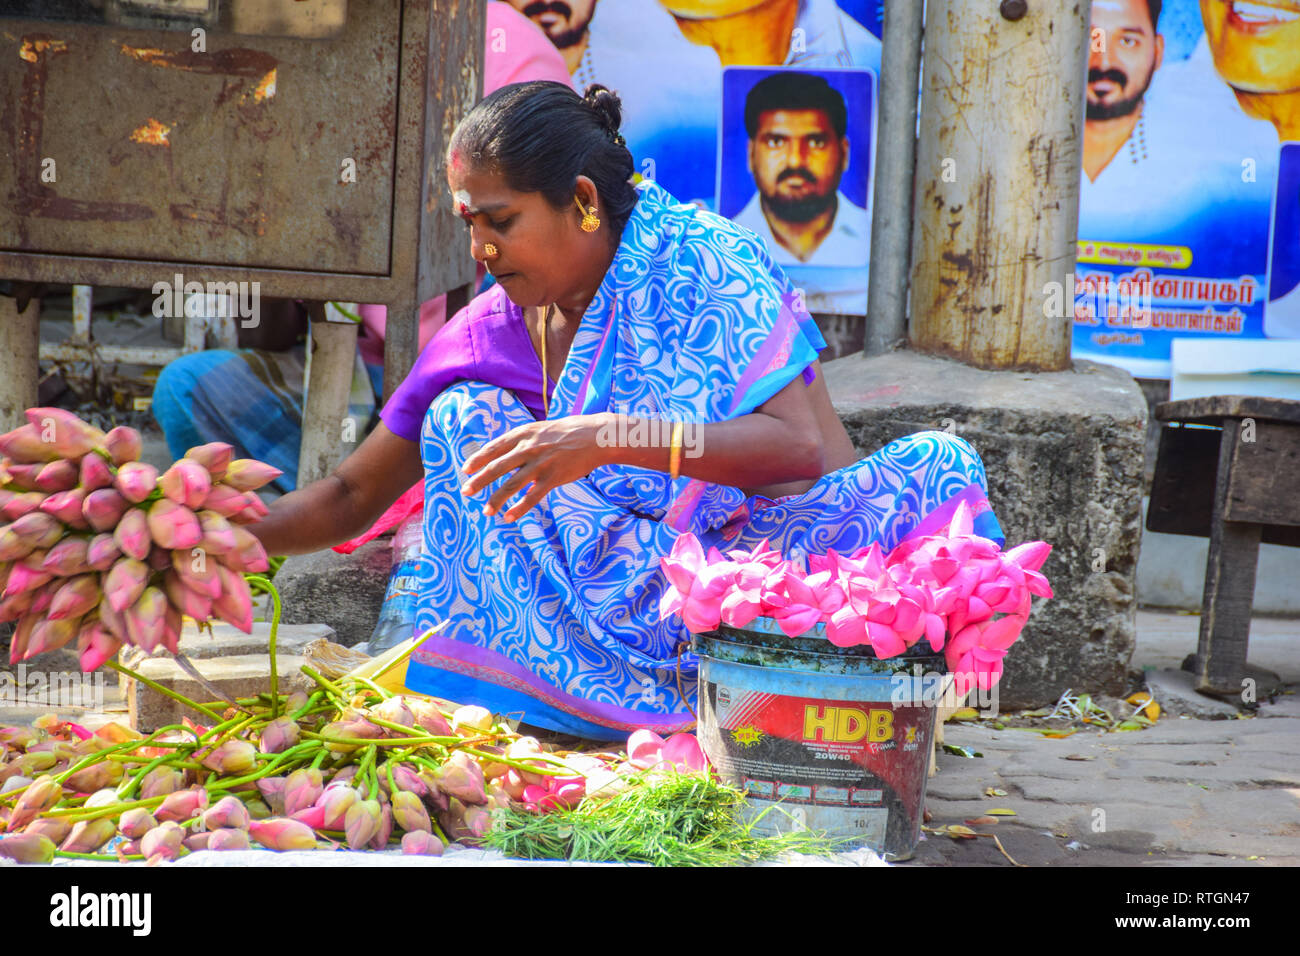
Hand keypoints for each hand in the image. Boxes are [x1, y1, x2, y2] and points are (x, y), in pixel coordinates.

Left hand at [460, 414, 610, 521]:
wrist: (595, 437)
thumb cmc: (566, 433)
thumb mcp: (539, 429)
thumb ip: (521, 441)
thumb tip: (501, 455)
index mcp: (524, 434)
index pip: (494, 448)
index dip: (478, 459)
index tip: (466, 470)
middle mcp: (529, 448)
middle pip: (497, 467)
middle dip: (479, 481)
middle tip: (465, 491)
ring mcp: (541, 463)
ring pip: (512, 484)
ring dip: (497, 499)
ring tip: (486, 511)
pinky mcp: (553, 478)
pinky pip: (532, 497)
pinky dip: (519, 508)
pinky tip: (508, 517)